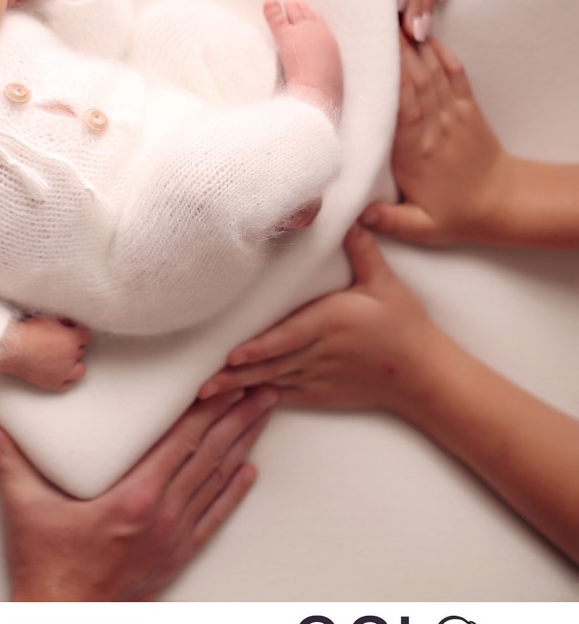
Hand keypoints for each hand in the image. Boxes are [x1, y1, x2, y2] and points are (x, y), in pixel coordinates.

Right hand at [0, 316, 89, 390]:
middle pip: (81, 350)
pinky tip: (59, 371)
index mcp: (72, 339)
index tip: (73, 331)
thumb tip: (70, 323)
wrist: (11, 348)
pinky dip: (65, 378)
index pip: (87, 335)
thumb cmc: (27, 332)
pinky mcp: (54, 384)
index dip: (79, 332)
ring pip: (79, 369)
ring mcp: (63, 373)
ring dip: (74, 363)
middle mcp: (71, 357)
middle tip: (61, 342)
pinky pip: (68, 384)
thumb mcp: (49, 319)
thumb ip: (64, 322)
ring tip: (63, 358)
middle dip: (74, 346)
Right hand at [0, 387, 273, 599]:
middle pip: (209, 457)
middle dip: (238, 420)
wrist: (62, 620)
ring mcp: (173, 539)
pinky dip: (234, 492)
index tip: (226, 384)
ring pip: (218, 483)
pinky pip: (213, 518)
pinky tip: (248, 472)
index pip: (181, 444)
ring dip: (243, 446)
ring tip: (262, 417)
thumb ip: (1, 455)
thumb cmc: (47, 568)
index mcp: (133, 499)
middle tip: (261, 389)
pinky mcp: (176, 557)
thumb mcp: (22, 505)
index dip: (208, 411)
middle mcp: (162, 517)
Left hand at [199, 225, 441, 414]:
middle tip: (200, 386)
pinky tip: (238, 403)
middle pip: (270, 365)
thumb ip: (363, 253)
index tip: (232, 356)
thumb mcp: (386, 285)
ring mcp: (318, 377)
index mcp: (329, 324)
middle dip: (234, 376)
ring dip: (239, 389)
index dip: (259, 349)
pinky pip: (286, 396)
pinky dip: (261, 399)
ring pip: (272, 382)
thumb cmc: (405, 327)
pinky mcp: (321, 393)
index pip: (287, 338)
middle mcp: (319, 353)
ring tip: (208, 395)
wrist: (423, 374)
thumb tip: (351, 220)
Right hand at [359, 37, 508, 245]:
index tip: (369, 51)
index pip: (401, 106)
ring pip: (432, 71)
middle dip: (395, 48)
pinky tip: (427, 37)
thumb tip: (358, 218)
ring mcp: (453, 115)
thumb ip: (389, 221)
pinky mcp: (467, 109)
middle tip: (375, 20)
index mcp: (416, 152)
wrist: (503, 204)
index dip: (388, 76)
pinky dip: (442, 53)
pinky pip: (455, 74)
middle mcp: (434, 127)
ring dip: (414, 45)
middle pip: (414, 79)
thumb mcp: (421, 227)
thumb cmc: (457, 213)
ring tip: (396, 19)